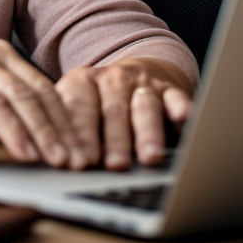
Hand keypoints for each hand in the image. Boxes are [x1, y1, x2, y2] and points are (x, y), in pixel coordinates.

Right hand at [0, 39, 83, 167]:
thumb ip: (14, 121)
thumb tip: (56, 144)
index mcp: (2, 56)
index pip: (46, 90)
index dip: (68, 122)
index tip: (84, 151)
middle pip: (38, 93)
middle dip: (63, 130)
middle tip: (79, 160)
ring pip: (19, 98)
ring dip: (43, 133)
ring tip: (58, 160)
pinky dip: (13, 131)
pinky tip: (26, 152)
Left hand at [55, 59, 191, 170]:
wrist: (134, 76)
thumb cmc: (98, 105)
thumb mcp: (76, 111)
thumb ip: (68, 133)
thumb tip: (58, 165)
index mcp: (81, 82)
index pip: (78, 108)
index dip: (79, 136)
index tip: (79, 164)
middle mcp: (112, 79)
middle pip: (113, 110)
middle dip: (115, 141)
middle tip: (114, 166)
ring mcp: (142, 83)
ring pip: (145, 107)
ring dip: (147, 133)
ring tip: (149, 157)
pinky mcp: (169, 89)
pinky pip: (176, 98)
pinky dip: (180, 108)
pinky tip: (184, 120)